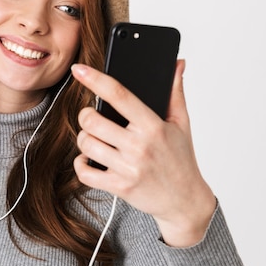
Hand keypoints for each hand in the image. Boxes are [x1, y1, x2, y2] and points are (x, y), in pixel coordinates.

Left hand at [71, 61, 215, 246]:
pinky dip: (81, 164)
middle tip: (92, 117)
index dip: (96, 79)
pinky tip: (89, 159)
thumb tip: (177, 64)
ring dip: (85, 139)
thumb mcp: (181, 123)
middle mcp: (139, 146)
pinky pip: (85, 172)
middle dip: (86, 115)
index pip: (119, 95)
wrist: (185, 201)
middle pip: (92, 121)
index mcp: (153, 126)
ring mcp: (128, 168)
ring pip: (86, 144)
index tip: (79, 69)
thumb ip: (175, 92)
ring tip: (95, 138)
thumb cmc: (181, 159)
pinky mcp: (119, 187)